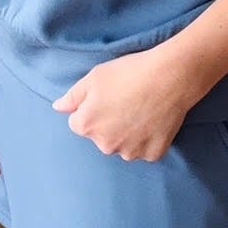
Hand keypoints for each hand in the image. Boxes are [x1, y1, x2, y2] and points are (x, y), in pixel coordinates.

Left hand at [52, 43, 194, 161]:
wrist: (169, 77)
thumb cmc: (130, 73)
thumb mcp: (94, 77)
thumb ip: (72, 96)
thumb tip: (58, 108)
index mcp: (87, 125)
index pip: (79, 123)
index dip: (92, 109)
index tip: (107, 97)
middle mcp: (105, 145)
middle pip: (101, 137)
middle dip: (109, 124)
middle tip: (126, 102)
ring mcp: (130, 152)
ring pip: (123, 146)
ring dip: (128, 134)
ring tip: (142, 110)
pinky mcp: (153, 154)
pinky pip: (145, 150)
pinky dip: (148, 139)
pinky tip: (154, 120)